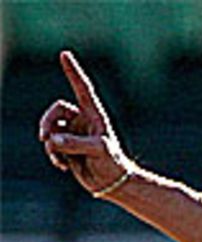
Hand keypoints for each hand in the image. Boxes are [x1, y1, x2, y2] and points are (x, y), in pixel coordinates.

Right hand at [38, 49, 133, 194]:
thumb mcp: (98, 151)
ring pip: (51, 129)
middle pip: (56, 111)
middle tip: (44, 138)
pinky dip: (54, 155)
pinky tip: (63, 167)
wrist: (112, 184)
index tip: (65, 54)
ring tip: (61, 159)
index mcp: (94, 115)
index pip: (82, 89)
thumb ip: (75, 144)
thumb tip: (52, 141)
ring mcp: (73, 133)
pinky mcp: (67, 146)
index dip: (73, 72)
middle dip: (47, 123)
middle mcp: (82, 121)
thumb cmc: (113, 164)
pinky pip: (51, 145)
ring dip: (51, 143)